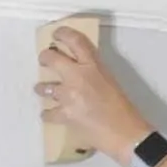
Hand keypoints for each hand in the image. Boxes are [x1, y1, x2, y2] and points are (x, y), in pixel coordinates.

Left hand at [34, 27, 151, 165]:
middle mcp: (78, 76)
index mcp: (93, 65)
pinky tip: (49, 115)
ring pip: (44, 87)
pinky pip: (47, 113)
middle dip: (44, 58)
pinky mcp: (63, 115)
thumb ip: (93, 72)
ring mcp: (68, 96)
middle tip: (43, 59)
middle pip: (52, 59)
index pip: (75, 41)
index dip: (63, 33)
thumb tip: (79, 71)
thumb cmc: (122, 108)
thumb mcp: (109, 81)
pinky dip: (47, 114)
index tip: (56, 34)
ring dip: (42, 89)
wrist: (123, 133)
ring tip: (43, 90)